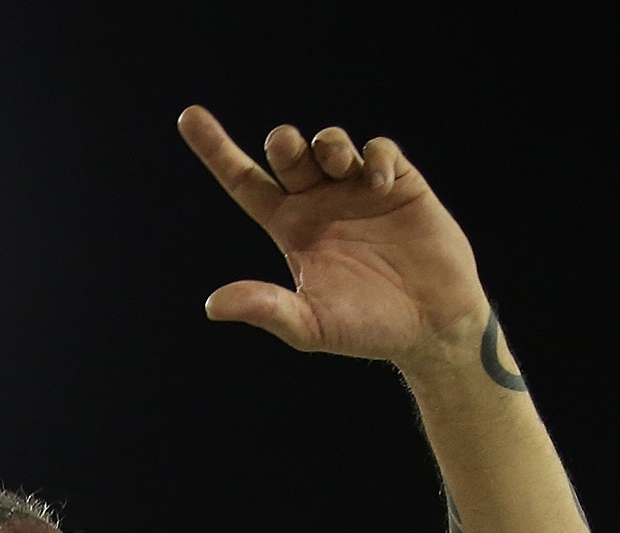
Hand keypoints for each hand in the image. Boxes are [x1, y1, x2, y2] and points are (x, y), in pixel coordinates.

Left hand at [178, 108, 492, 371]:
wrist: (430, 326)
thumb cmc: (365, 329)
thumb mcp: (309, 326)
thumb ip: (265, 309)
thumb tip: (213, 304)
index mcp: (291, 229)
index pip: (245, 183)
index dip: (217, 150)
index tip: (188, 116)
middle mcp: (319, 203)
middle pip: (288, 154)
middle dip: (284, 142)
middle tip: (285, 146)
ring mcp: (358, 189)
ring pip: (330, 144)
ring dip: (328, 144)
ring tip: (336, 162)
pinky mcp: (399, 183)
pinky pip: (379, 151)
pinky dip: (375, 158)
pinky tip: (378, 184)